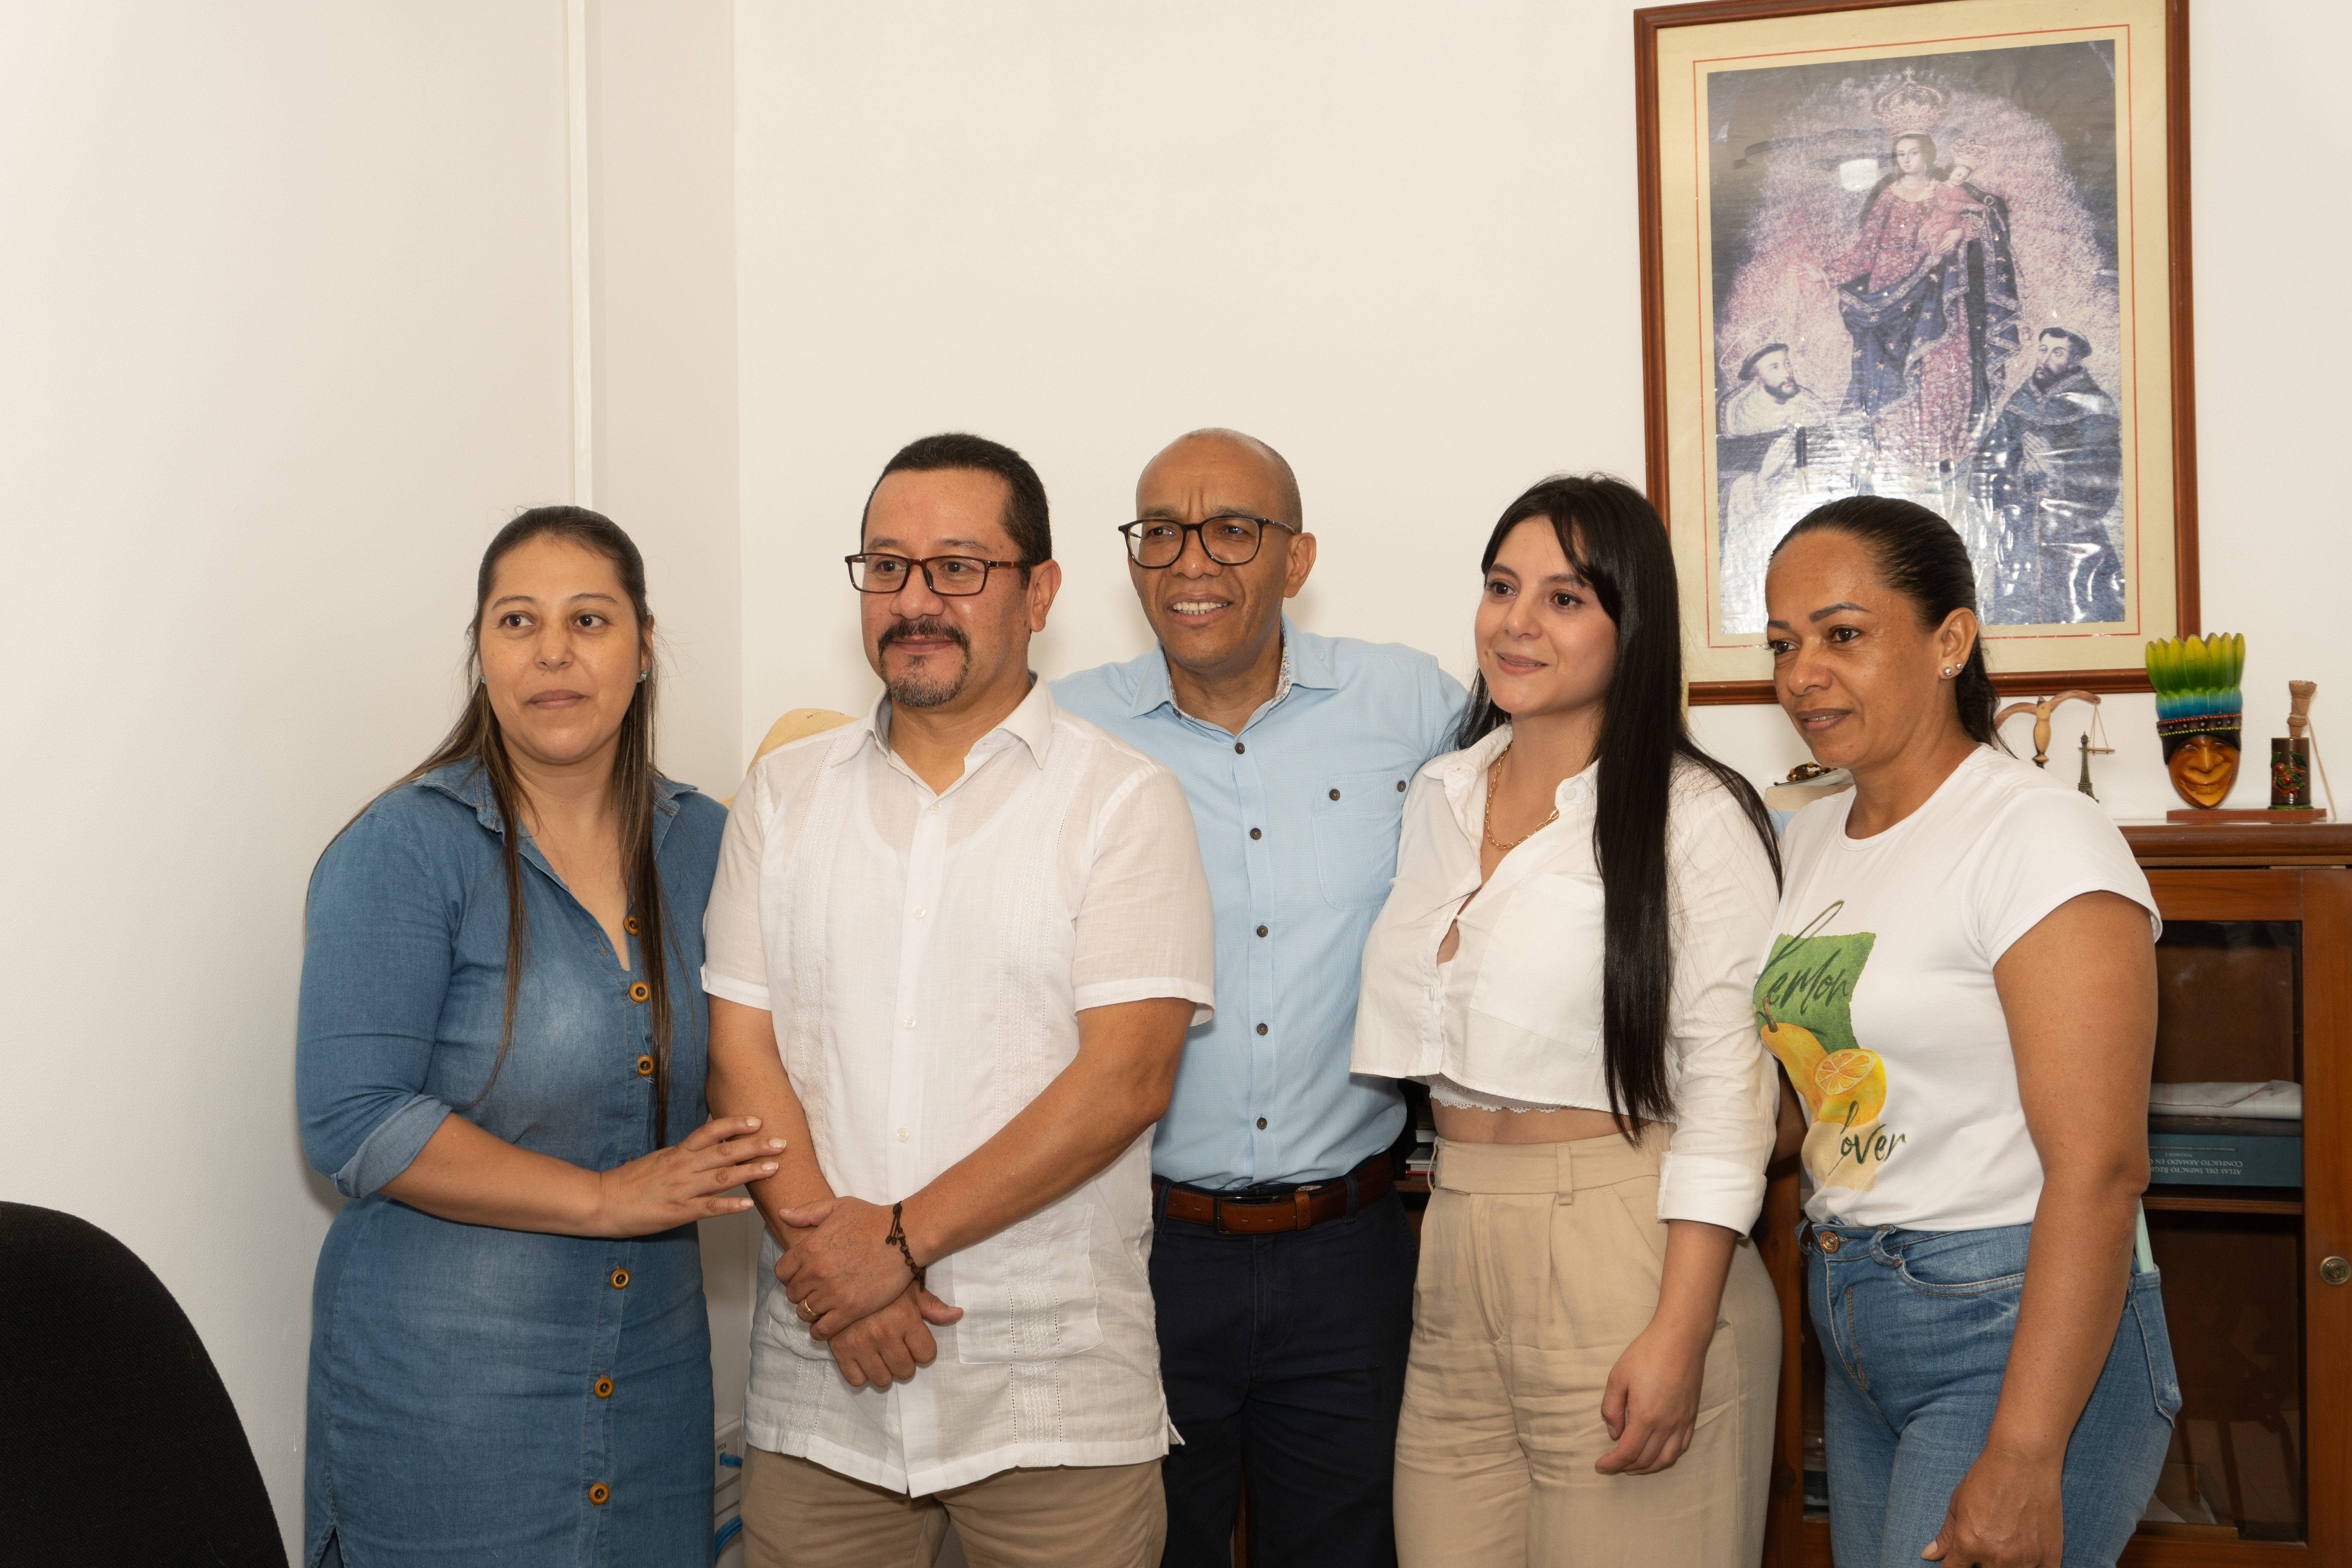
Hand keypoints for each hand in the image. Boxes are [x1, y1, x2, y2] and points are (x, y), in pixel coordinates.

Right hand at [592, 1116, 781, 1237]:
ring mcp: (681, 1189)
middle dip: (755, 1146)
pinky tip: (748, 1204)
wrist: (602, 1201)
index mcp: (677, 1153)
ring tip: (774, 1167)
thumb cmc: (630, 1182)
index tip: (757, 1120)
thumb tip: (706, 1148)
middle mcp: (682, 1167)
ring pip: (721, 1177)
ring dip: (750, 1171)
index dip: (734, 1125)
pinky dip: (729, 1206)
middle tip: (781, 1141)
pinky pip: (708, 1208)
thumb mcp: (658, 1160)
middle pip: (723, 1152)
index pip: (709, 1133)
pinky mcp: (677, 1212)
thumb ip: (683, 1155)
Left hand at [773, 1196, 915, 1337]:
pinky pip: (822, 1330)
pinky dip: (820, 1331)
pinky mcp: (850, 1309)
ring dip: (811, 1311)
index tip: (802, 1275)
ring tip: (823, 1306)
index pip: (782, 1272)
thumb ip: (807, 1212)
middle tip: (816, 1290)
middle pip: (792, 1294)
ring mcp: (833, 1293)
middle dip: (802, 1292)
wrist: (905, 1237)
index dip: (791, 1275)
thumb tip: (782, 1214)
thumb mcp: (838, 1207)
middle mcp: (816, 1272)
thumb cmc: (873, 1219)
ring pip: (805, 1312)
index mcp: (809, 1248)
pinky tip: (827, 1324)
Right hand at [823, 1281, 964, 1389]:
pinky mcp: (840, 1351)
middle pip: (906, 1371)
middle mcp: (884, 1333)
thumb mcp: (908, 1288)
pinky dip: (861, 1373)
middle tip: (897, 1347)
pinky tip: (863, 1357)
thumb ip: (932, 1306)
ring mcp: (860, 1344)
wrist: (839, 1275)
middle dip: (905, 1361)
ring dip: (884, 1370)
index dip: (923, 1349)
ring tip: (880, 1353)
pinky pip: (856, 1380)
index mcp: (904, 1318)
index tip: (915, 1340)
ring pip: (883, 1380)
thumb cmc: (879, 1281)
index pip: (927, 1355)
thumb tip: (958, 1315)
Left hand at [1595, 1317, 1711, 1475]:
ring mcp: (1682, 1422)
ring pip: (1666, 1459)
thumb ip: (1611, 1409)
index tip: (1600, 1466)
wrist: (1680, 1339)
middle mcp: (1666, 1425)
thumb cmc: (1646, 1354)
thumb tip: (1614, 1433)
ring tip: (1633, 1466)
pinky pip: (1681, 1447)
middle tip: (1612, 1465)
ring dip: (1648, 1468)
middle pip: (1646, 1459)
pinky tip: (1657, 1455)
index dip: (1612, 1463)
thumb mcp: (1617, 1377)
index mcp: (1646, 1417)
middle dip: (1626, 1467)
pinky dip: (1667, 1457)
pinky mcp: (1691, 1416)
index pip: (1627, 1452)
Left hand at [1922, 1441, 2062, 1564]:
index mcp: (1968, 1544)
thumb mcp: (1958, 1504)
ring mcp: (2025, 1561)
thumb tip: (1928, 1556)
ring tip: (2005, 1547)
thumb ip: (1945, 1536)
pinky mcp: (2050, 1558)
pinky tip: (2026, 1552)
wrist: (2024, 1461)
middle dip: (1978, 1565)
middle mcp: (1995, 1558)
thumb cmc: (1987, 1477)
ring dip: (2003, 1566)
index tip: (1958, 1561)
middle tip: (1984, 1546)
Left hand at [1939, 227, 1964, 253]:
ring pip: (1949, 248)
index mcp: (1950, 238)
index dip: (1940, 246)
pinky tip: (1946, 254)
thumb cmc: (1954, 232)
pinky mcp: (1955, 245)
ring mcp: (1954, 243)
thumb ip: (1945, 234)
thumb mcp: (1949, 231)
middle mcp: (1952, 241)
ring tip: (1940, 253)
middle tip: (1937, 251)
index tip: (1937, 248)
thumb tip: (1942, 237)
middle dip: (1941, 249)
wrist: (1960, 232)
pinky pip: (1952, 249)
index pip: (1944, 243)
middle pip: (1946, 246)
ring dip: (1944, 251)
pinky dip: (1949, 252)